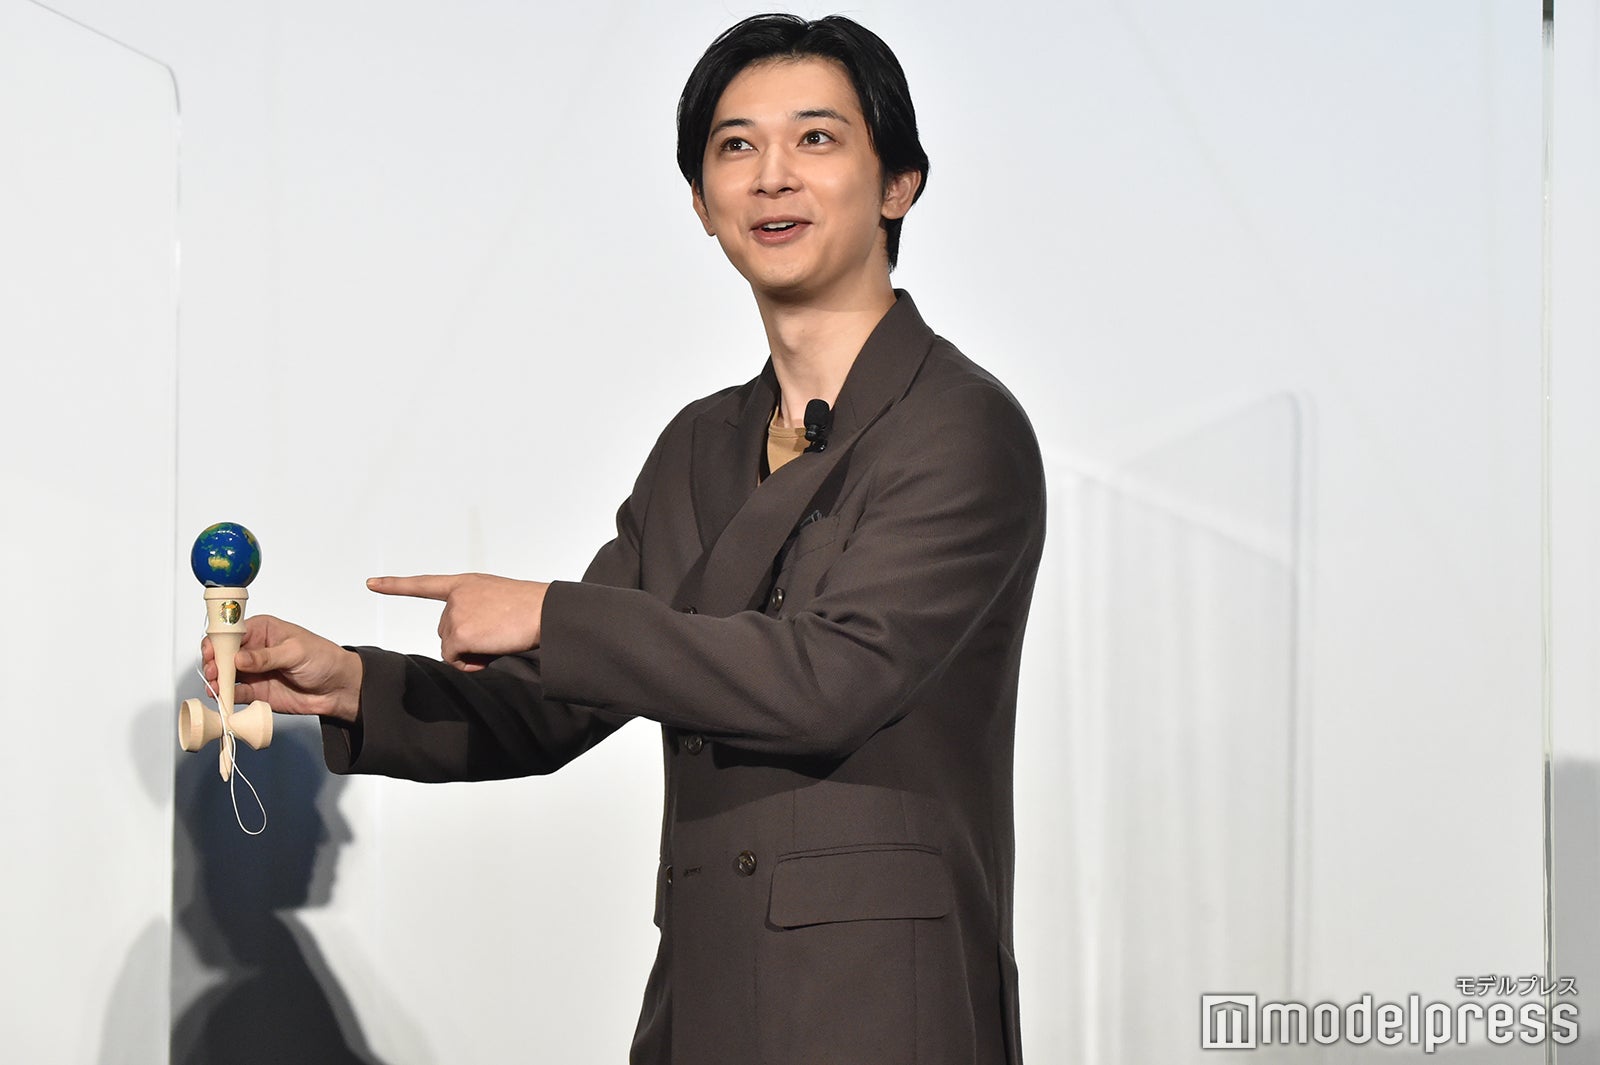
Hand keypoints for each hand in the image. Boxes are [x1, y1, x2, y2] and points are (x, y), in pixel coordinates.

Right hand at [201, 615, 363, 722]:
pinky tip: (223, 699)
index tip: (211, 651)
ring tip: (216, 687)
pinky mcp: (256, 691)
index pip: (233, 632)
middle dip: (214, 662)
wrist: (338, 688)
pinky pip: (236, 694)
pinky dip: (227, 697)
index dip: (219, 641)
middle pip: (224, 654)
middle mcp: (254, 649)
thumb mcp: (296, 652)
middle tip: (213, 672)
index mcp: (263, 630)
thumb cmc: (324, 659)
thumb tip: (239, 657)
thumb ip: (266, 656)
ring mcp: (253, 671)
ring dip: (217, 680)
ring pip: (226, 675)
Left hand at [366, 572, 547, 670]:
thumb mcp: (497, 601)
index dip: (395, 586)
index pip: (424, 584)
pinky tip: (491, 650)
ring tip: (498, 638)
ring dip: (471, 653)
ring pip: (450, 648)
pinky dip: (472, 663)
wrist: (546, 612)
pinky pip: (455, 660)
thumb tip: (463, 644)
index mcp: (465, 584)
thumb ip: (475, 612)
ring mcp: (455, 613)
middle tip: (497, 634)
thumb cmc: (531, 609)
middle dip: (467, 642)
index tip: (371, 584)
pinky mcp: (459, 632)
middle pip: (446, 632)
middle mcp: (455, 596)